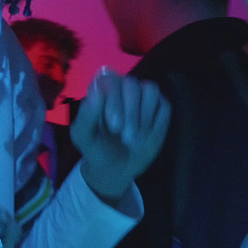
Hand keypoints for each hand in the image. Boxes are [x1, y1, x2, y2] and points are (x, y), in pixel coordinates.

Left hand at [72, 69, 170, 204]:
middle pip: (132, 84)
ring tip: (135, 140)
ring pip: (150, 90)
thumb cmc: (96, 148)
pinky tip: (146, 137)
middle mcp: (122, 87)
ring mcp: (142, 96)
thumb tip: (97, 91)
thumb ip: (86, 115)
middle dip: (130, 113)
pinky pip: (164, 106)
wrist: (115, 168)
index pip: (109, 78)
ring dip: (144, 116)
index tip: (114, 125)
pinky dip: (156, 122)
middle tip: (126, 138)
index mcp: (101, 89)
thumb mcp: (84, 136)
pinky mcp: (159, 108)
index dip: (113, 98)